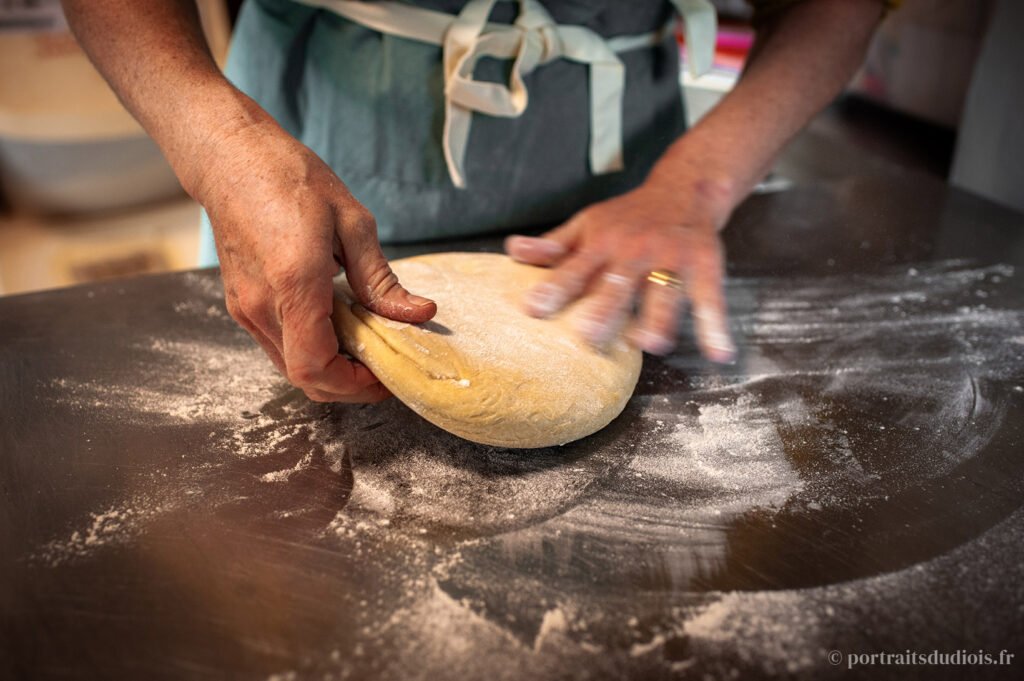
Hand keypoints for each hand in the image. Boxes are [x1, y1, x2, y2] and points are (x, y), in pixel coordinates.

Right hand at [194, 118, 436, 401]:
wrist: (231, 158)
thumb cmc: (290, 178)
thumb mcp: (351, 221)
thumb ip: (381, 279)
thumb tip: (420, 314)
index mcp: (294, 281)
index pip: (317, 366)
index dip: (354, 385)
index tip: (384, 376)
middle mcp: (262, 304)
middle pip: (305, 378)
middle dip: (348, 386)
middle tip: (382, 369)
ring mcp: (245, 308)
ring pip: (289, 367)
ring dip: (330, 370)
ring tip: (363, 346)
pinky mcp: (241, 305)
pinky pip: (278, 346)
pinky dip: (310, 351)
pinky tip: (335, 327)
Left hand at [505, 181, 735, 361]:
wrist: (686, 188)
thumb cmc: (628, 216)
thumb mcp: (588, 224)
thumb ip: (553, 244)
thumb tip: (511, 251)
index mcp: (602, 243)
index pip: (574, 268)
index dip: (554, 287)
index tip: (533, 309)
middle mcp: (635, 250)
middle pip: (619, 283)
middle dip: (604, 308)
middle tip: (588, 335)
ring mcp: (671, 258)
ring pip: (664, 291)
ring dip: (659, 317)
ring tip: (651, 343)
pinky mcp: (704, 264)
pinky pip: (710, 297)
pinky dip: (716, 325)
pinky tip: (719, 353)